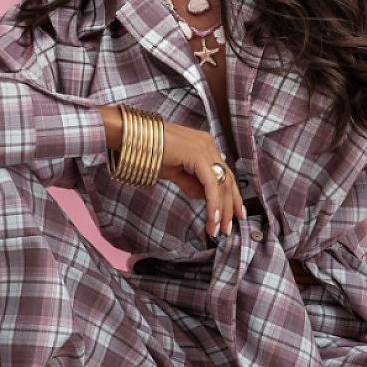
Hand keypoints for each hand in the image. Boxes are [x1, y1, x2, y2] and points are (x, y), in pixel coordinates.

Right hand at [158, 122, 246, 237]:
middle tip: (228, 228)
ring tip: (219, 229)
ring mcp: (205, 148)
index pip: (224, 174)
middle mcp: (209, 145)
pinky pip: (211, 183)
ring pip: (222, 183)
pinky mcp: (197, 154)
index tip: (234, 215)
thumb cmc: (148, 152)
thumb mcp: (173, 172)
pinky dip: (214, 202)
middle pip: (227, 180)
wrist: (132, 137)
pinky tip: (213, 218)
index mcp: (205, 146)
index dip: (231, 197)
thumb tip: (203, 197)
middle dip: (230, 206)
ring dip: (222, 209)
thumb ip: (191, 183)